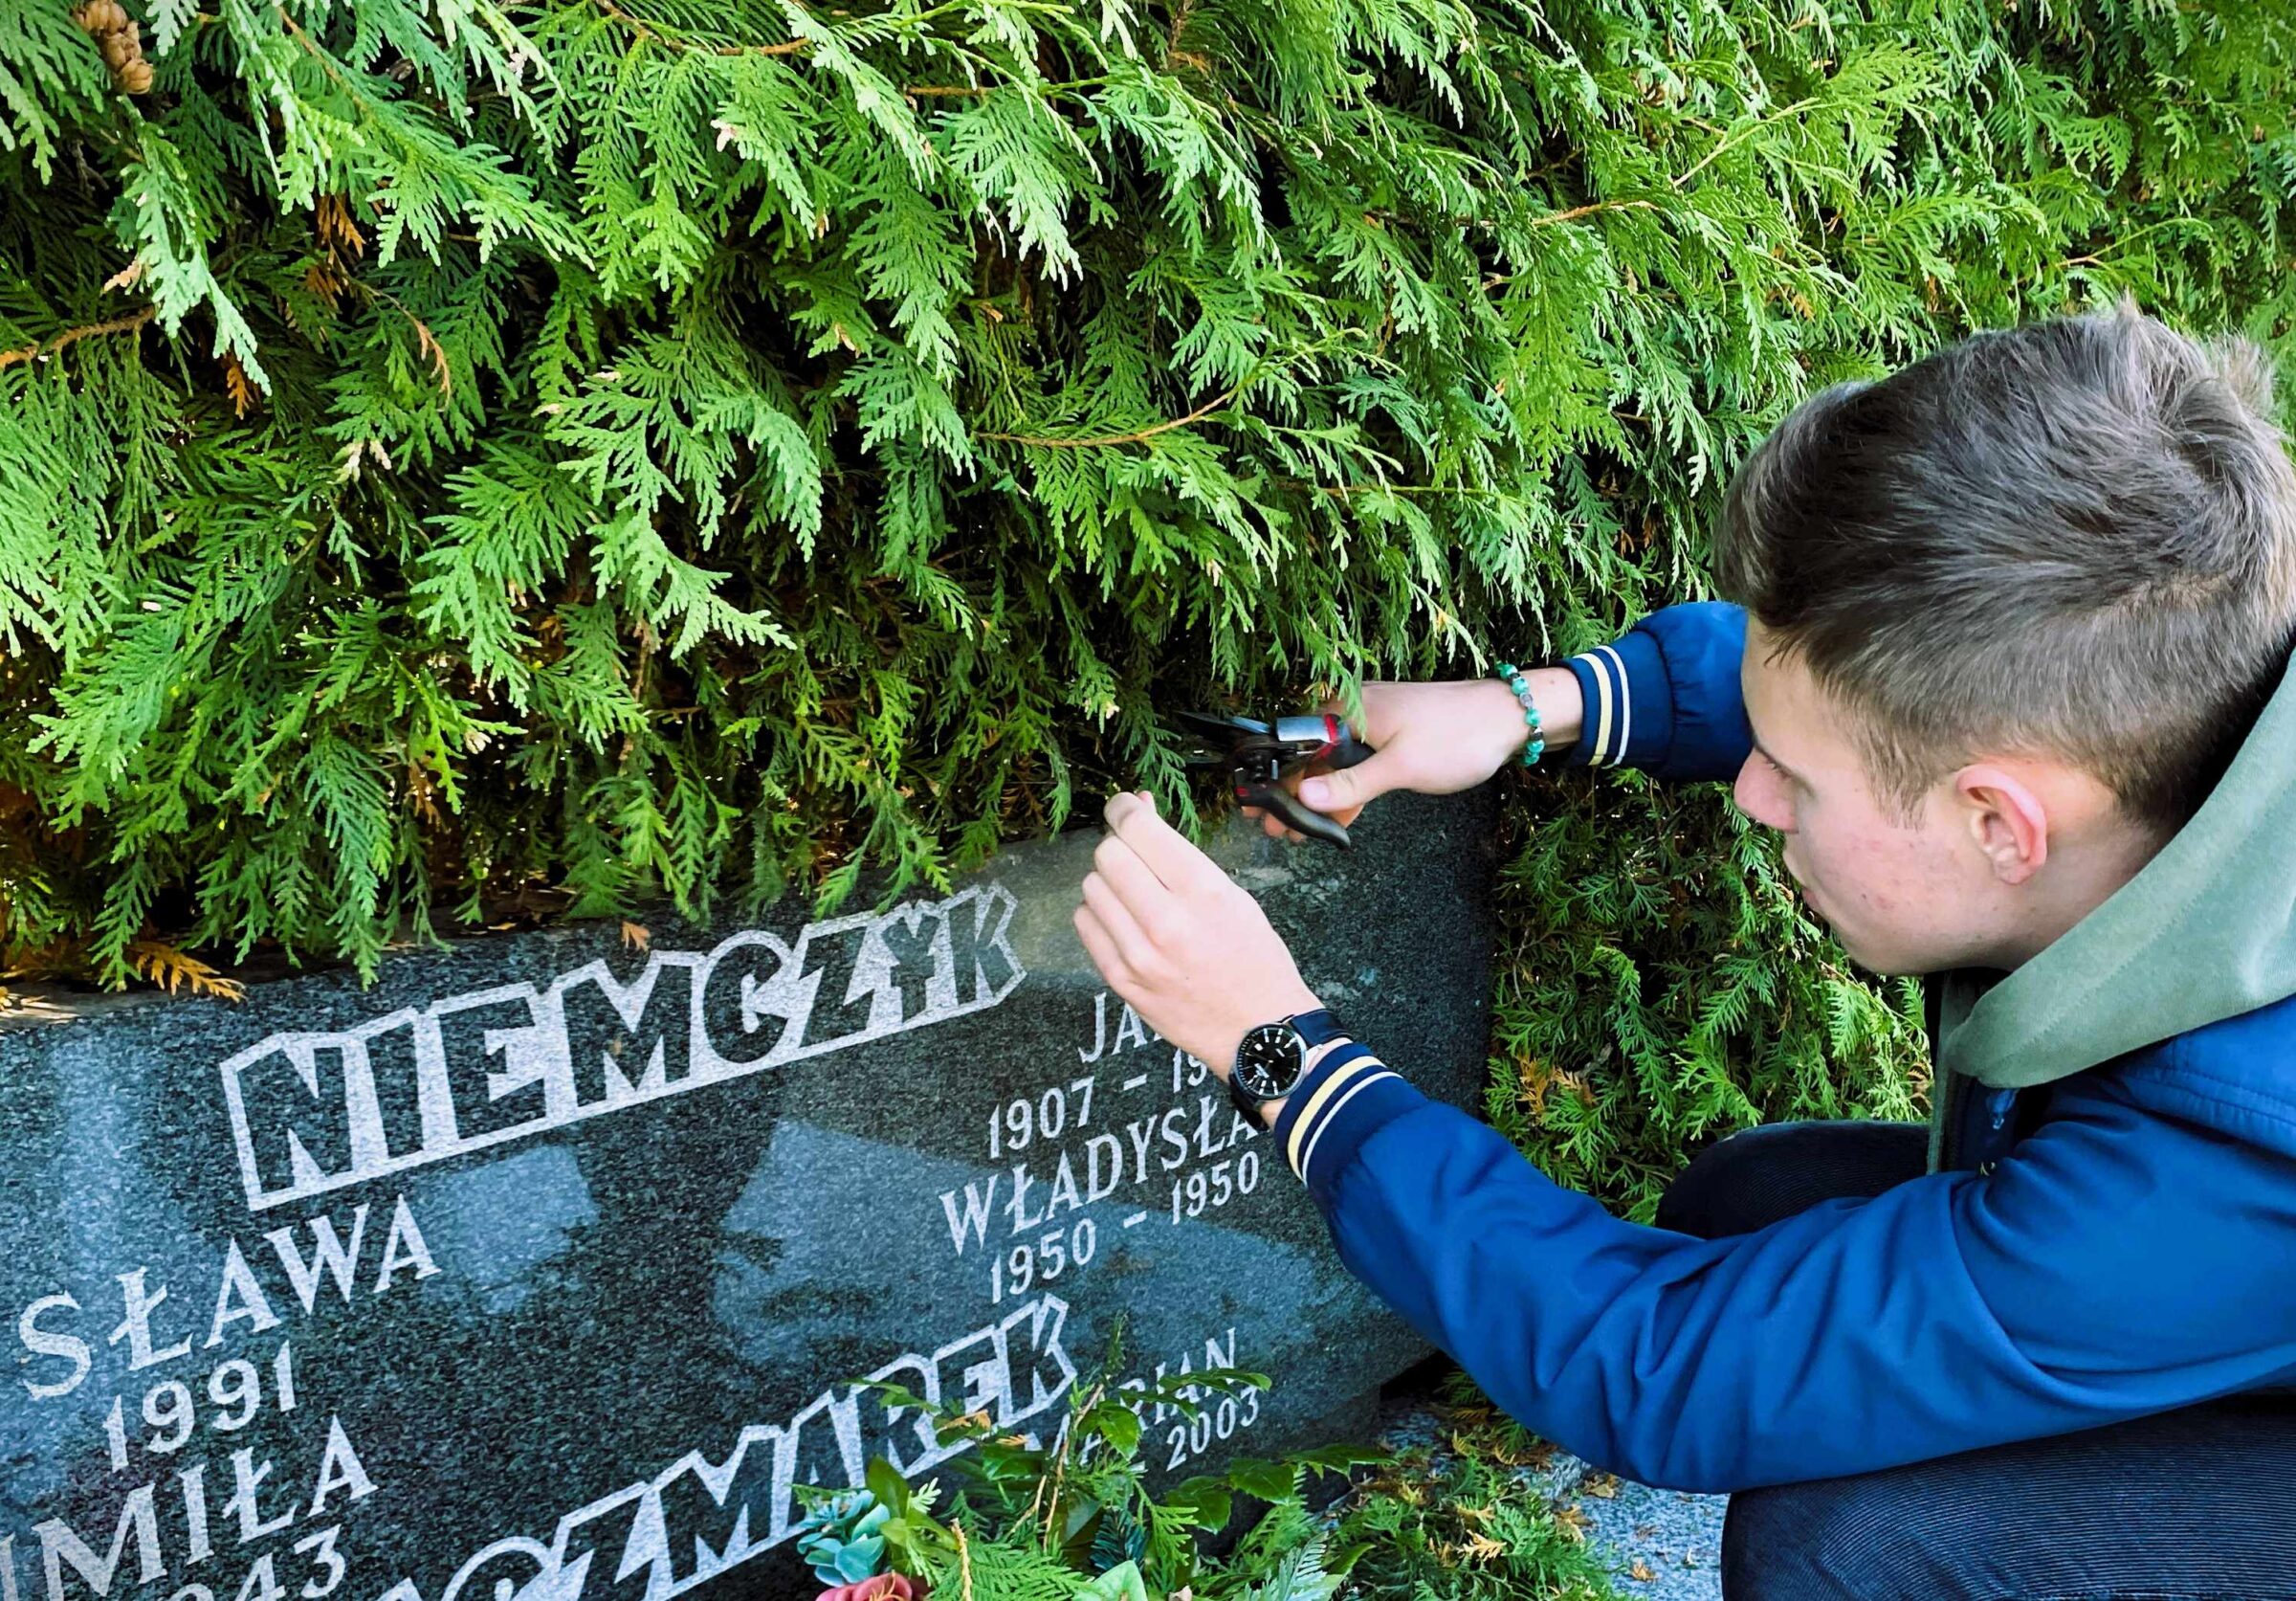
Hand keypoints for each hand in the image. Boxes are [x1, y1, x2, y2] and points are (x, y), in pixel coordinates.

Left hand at [1073, 789, 1322, 1076]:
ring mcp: (1139, 955)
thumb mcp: (1232, 895)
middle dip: (1119, 846)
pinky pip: (1086, 924)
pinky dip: (1099, 914)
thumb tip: (1139, 810)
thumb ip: (1181, 855)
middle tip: (1135, 855)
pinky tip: (1124, 921)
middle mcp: (1166, 921)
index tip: (1126, 807)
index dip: (1125, 808)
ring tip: (1135, 895)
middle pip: (1107, 854)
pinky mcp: (1121, 980)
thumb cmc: (1254, 958)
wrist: (1258, 1030)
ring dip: (1109, 882)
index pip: (1138, 829)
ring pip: (1091, 888)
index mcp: (1202, 891)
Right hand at [1244, 671, 1582, 841]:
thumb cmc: (1458, 735)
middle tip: (1273, 829)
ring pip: (1331, 762)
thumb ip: (1351, 785)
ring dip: (1316, 797)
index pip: (1295, 746)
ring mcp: (1370, 722)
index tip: (1259, 812)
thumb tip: (1306, 800)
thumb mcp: (1401, 767)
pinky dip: (1344, 789)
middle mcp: (1353, 710)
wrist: (1509, 717)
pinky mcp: (1388, 735)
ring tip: (1296, 831)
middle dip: (1290, 794)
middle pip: (1309, 755)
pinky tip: (1334, 819)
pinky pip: (1354, 763)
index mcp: (1349, 709)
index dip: (1275, 782)